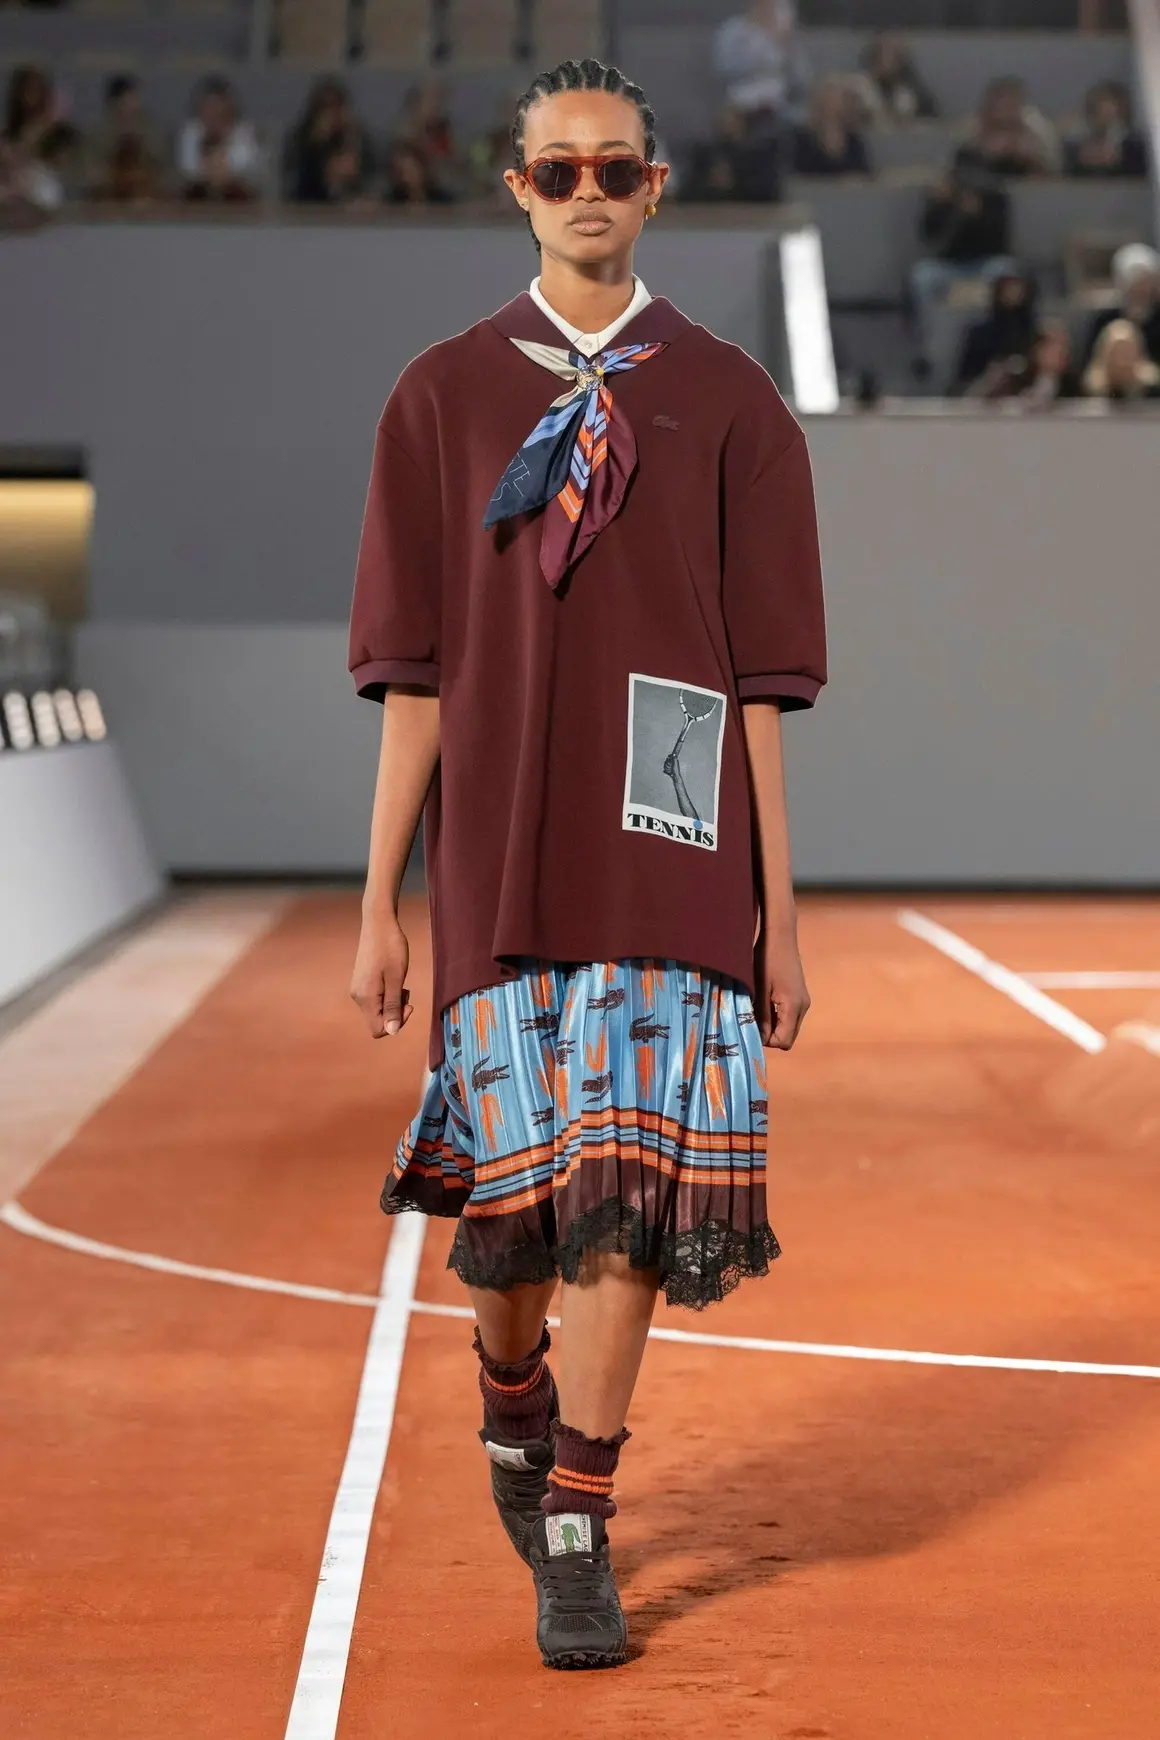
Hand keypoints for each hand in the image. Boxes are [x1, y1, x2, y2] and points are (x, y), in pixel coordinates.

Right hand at [350, 913, 412, 1038]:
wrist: (378, 923)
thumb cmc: (390, 948)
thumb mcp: (397, 978)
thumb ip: (393, 1006)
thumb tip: (392, 1031)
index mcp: (366, 998)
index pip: (378, 1029)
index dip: (396, 1023)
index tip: (408, 1003)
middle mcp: (358, 996)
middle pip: (378, 1020)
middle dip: (396, 1011)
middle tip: (406, 990)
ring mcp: (358, 989)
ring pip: (378, 1009)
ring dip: (393, 1001)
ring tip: (400, 981)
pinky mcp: (361, 981)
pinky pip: (376, 998)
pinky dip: (387, 994)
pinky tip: (393, 977)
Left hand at [754, 927, 810, 1050]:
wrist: (779, 936)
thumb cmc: (766, 959)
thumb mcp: (759, 990)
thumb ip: (761, 1016)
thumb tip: (759, 1038)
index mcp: (793, 1007)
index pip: (784, 1041)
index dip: (766, 1041)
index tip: (750, 1029)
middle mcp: (803, 1007)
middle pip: (788, 1037)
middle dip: (770, 1035)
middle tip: (751, 1022)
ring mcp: (803, 1001)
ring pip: (789, 1027)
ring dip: (773, 1025)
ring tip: (755, 1012)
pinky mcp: (800, 995)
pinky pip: (789, 1015)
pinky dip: (777, 1016)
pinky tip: (763, 1004)